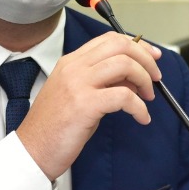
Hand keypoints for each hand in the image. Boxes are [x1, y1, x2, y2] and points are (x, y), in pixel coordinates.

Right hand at [17, 33, 161, 179]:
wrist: (33, 150)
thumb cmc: (54, 127)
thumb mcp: (77, 95)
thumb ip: (102, 82)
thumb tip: (134, 78)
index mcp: (71, 62)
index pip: (109, 39)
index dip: (137, 45)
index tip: (152, 56)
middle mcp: (74, 67)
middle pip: (120, 46)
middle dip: (146, 59)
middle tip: (155, 76)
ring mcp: (78, 84)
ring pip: (125, 65)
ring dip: (145, 80)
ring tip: (148, 98)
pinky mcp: (85, 104)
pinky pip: (124, 96)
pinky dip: (139, 107)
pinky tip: (142, 117)